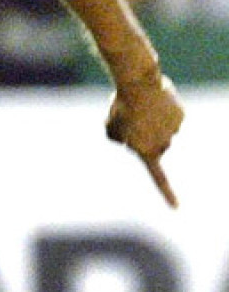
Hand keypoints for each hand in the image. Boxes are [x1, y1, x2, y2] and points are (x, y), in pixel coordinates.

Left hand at [105, 72, 184, 206]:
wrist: (137, 83)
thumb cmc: (120, 107)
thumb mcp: (110, 126)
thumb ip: (118, 139)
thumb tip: (128, 141)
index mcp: (145, 151)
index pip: (158, 177)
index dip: (167, 194)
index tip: (176, 208)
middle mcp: (163, 144)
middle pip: (155, 146)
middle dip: (146, 137)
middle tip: (133, 119)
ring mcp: (174, 130)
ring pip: (164, 130)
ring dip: (154, 122)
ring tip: (142, 108)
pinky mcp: (181, 116)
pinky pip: (171, 116)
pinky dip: (164, 111)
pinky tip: (155, 101)